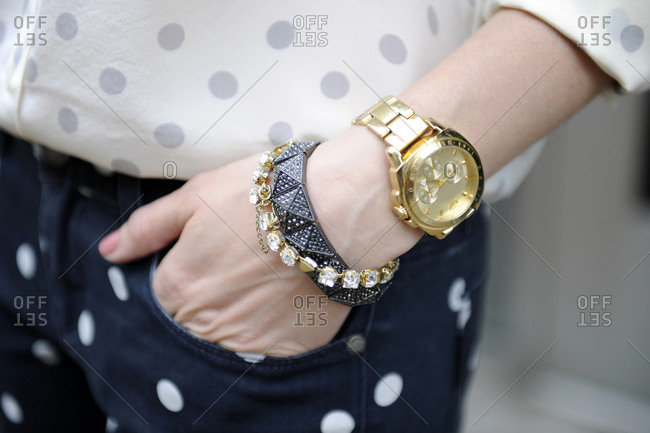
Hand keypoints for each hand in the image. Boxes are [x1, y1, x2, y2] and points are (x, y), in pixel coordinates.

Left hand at [98, 128, 422, 356]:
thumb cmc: (262, 195)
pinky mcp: (287, 347)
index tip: (218, 250)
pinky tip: (289, 294)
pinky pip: (270, 345)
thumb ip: (146, 228)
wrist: (335, 209)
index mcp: (177, 286)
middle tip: (246, 261)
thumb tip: (108, 251)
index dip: (191, 269)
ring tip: (270, 277)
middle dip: (213, 293)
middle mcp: (206, 321)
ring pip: (230, 336)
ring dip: (242, 313)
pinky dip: (276, 325)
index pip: (165, 294)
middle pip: (195, 319)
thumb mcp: (195, 196)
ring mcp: (248, 339)